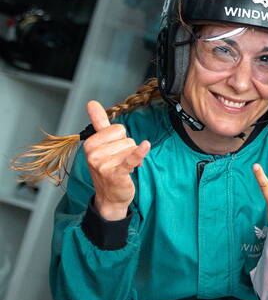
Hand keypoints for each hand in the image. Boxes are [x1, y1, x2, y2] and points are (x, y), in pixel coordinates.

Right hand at [83, 100, 150, 219]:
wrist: (110, 196)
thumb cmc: (108, 167)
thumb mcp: (101, 145)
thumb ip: (98, 123)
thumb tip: (91, 102)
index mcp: (89, 143)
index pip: (118, 129)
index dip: (122, 140)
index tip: (115, 151)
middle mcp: (93, 153)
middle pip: (127, 139)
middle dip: (128, 150)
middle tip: (120, 162)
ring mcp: (103, 164)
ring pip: (132, 149)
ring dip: (132, 159)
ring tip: (123, 168)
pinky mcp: (116, 173)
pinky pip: (131, 158)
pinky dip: (139, 153)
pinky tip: (146, 146)